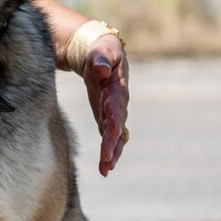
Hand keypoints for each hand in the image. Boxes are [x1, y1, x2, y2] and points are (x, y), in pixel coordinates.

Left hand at [82, 33, 129, 176]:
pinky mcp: (107, 116)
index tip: (114, 132)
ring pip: (115, 135)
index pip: (117, 103)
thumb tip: (101, 69)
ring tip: (106, 169)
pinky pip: (109, 136)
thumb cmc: (101, 50)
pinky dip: (108, 150)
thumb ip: (101, 59)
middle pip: (117, 125)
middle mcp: (119, 101)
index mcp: (118, 85)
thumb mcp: (101, 50)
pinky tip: (105, 167)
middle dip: (112, 143)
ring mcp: (114, 111)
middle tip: (107, 160)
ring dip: (111, 152)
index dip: (116, 118)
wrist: (102, 54)